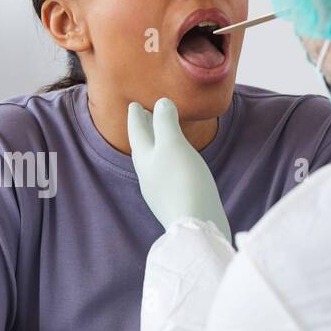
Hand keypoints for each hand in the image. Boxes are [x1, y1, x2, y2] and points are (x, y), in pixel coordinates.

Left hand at [127, 97, 231, 240]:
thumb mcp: (172, 145)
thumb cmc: (182, 182)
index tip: (134, 104)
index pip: (137, 132)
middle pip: (143, 147)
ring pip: (154, 161)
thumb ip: (164, 122)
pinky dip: (168, 160)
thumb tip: (161, 103)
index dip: (136, 116)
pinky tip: (178, 163)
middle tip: (144, 115)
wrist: (196, 227)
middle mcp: (148, 175)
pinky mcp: (175, 202)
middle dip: (144, 130)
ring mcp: (160, 191)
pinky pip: (167, 174)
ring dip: (156, 145)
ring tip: (161, 135)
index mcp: (144, 159)